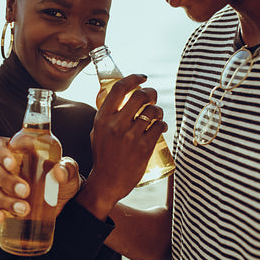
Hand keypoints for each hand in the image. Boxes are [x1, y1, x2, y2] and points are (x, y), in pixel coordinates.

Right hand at [0, 136, 81, 223]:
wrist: (65, 203)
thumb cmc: (63, 179)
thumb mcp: (69, 171)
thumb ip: (68, 168)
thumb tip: (59, 171)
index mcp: (17, 150)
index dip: (0, 152)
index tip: (12, 164)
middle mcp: (4, 166)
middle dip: (5, 179)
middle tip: (25, 190)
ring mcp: (0, 186)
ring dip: (3, 199)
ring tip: (24, 209)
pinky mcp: (1, 204)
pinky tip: (2, 217)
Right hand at [78, 74, 167, 217]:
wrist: (107, 182)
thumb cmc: (103, 156)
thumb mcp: (97, 131)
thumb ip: (107, 115)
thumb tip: (120, 97)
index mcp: (102, 118)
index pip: (119, 88)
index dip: (133, 78)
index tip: (142, 77)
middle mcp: (116, 125)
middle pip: (140, 96)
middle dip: (151, 93)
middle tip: (152, 97)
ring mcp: (130, 136)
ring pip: (153, 111)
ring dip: (158, 110)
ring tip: (156, 115)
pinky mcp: (144, 147)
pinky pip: (159, 126)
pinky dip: (162, 124)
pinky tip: (160, 126)